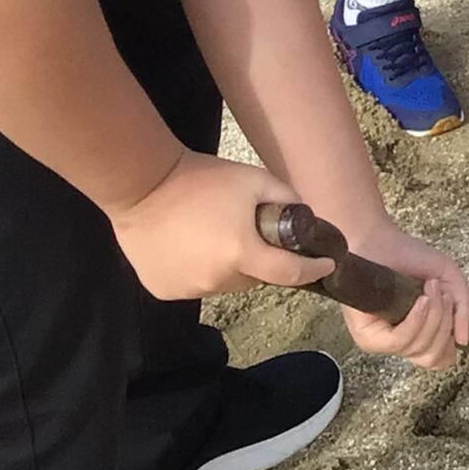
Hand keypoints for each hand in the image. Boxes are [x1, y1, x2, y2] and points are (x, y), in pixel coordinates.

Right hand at [107, 152, 334, 301]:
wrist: (142, 185)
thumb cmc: (202, 179)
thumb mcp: (255, 179)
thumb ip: (287, 198)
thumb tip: (305, 216)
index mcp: (241, 254)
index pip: (290, 273)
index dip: (313, 270)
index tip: (326, 265)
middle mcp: (216, 279)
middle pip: (253, 278)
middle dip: (259, 260)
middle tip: (248, 233)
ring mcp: (187, 289)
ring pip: (223, 282)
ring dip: (227, 266)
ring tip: (213, 235)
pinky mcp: (163, 290)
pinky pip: (194, 284)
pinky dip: (199, 270)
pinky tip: (189, 245)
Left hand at [338, 219, 468, 371]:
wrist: (381, 241)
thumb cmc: (410, 256)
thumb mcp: (450, 280)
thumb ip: (463, 308)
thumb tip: (463, 339)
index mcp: (418, 332)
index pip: (438, 361)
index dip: (450, 346)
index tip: (453, 317)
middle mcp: (400, 341)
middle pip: (433, 358)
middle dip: (445, 324)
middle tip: (442, 295)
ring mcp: (383, 341)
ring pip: (419, 348)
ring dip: (434, 316)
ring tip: (430, 289)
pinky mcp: (368, 337)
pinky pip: (400, 341)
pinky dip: (417, 320)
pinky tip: (420, 300)